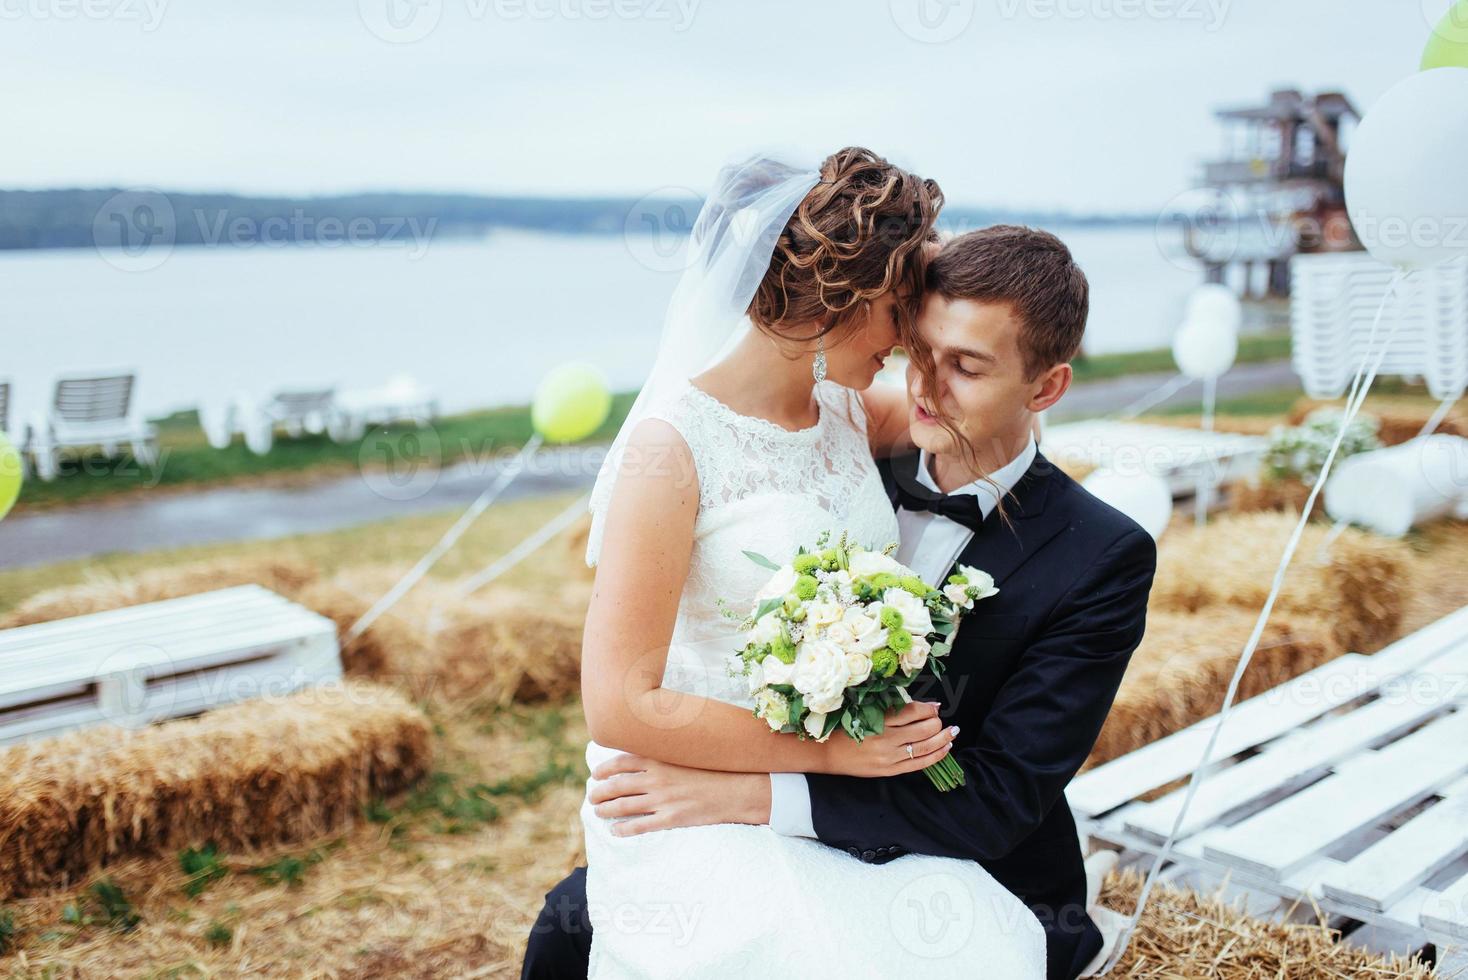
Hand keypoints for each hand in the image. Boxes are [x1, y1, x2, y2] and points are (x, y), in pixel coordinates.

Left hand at [588, 753, 771, 836]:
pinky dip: (623, 828)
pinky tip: (615, 830)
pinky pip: (639, 825)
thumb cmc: (713, 771)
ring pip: (624, 805)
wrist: (737, 790)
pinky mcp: (671, 819)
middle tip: (593, 796)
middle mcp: (657, 778)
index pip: (622, 762)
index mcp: (661, 759)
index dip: (604, 769)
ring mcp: (663, 799)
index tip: (596, 774)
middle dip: (600, 791)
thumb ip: (664, 755)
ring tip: (598, 812)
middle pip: (617, 785)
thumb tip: (642, 756)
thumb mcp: (687, 756)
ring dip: (606, 809)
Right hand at [820, 700, 957, 777]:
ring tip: (952, 733)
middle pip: (923, 729)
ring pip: (925, 747)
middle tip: (941, 719)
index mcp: (878, 720)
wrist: (827, 754)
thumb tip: (921, 706)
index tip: (934, 706)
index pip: (912, 711)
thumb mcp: (865, 712)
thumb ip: (890, 709)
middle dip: (937, 723)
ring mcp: (888, 757)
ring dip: (943, 739)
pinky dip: (936, 756)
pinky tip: (945, 748)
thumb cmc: (845, 728)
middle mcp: (885, 739)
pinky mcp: (889, 771)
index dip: (927, 708)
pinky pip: (919, 764)